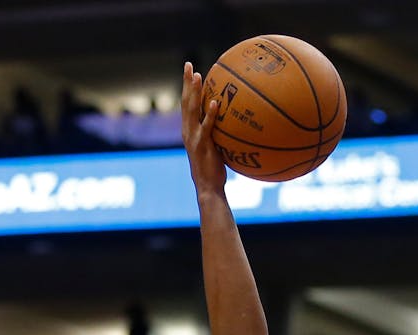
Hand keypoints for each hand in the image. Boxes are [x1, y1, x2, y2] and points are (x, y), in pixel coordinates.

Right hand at [181, 62, 228, 197]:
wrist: (208, 188)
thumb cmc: (214, 169)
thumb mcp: (215, 147)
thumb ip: (218, 134)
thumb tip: (231, 123)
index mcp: (189, 130)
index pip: (187, 104)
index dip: (187, 87)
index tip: (190, 71)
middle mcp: (188, 131)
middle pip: (185, 102)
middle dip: (186, 82)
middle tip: (188, 65)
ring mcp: (194, 138)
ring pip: (192, 110)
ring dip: (194, 92)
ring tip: (197, 76)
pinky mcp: (202, 145)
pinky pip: (207, 127)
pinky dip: (211, 114)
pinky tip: (217, 102)